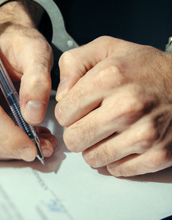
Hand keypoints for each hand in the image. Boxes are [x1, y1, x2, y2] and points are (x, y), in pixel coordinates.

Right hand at [0, 2, 56, 160]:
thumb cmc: (16, 44)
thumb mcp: (35, 51)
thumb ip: (37, 80)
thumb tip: (33, 116)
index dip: (8, 135)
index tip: (32, 148)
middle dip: (10, 148)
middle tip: (41, 150)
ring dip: (8, 151)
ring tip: (37, 143)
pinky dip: (3, 147)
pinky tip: (23, 139)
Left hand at [55, 36, 171, 176]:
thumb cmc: (144, 69)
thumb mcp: (106, 49)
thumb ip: (73, 64)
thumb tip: (60, 96)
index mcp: (110, 78)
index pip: (62, 114)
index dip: (67, 113)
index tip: (78, 109)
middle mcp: (127, 107)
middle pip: (73, 140)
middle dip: (77, 133)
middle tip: (91, 123)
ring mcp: (145, 134)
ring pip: (92, 159)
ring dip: (95, 148)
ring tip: (109, 133)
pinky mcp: (158, 154)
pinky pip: (117, 170)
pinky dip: (116, 160)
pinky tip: (124, 144)